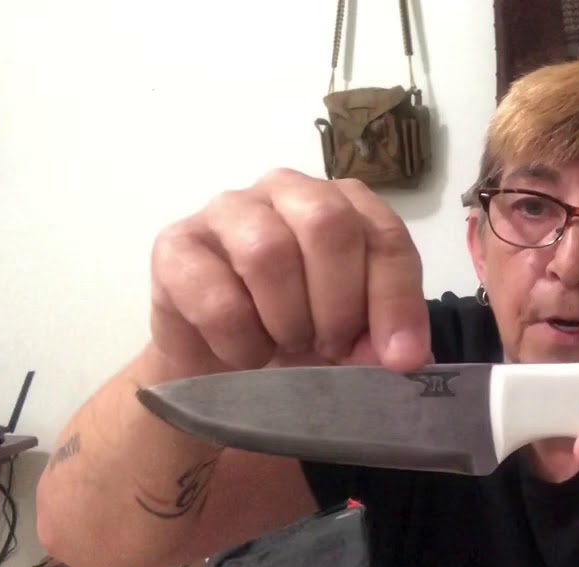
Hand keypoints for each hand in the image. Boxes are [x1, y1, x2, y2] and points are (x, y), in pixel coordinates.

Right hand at [148, 168, 429, 374]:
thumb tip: (403, 355)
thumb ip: (382, 334)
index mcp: (344, 203)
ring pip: (269, 253)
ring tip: (288, 347)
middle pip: (327, 224)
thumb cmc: (299, 331)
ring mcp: (227, 210)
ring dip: (289, 320)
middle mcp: (287, 190)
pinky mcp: (175, 246)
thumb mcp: (354, 335)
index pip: (384, 236)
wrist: (220, 363)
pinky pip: (217, 296)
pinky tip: (247, 353)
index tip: (400, 358)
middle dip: (339, 303)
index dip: (396, 300)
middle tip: (331, 346)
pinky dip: (242, 341)